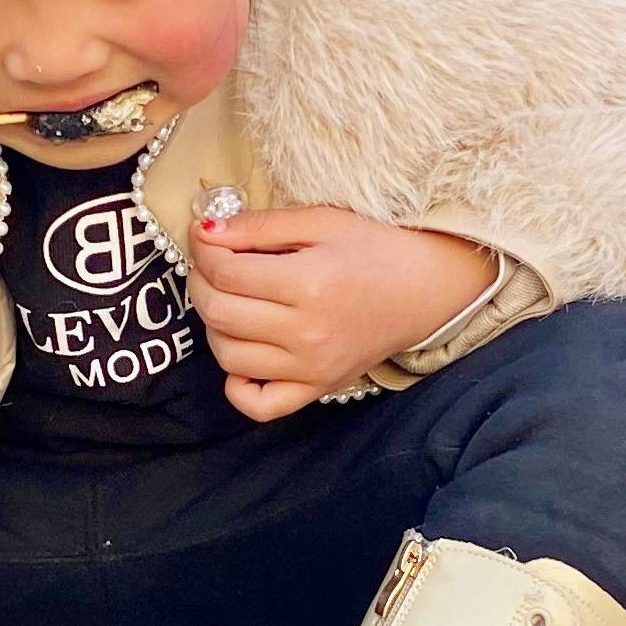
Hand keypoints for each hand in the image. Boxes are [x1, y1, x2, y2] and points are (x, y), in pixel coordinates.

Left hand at [187, 206, 495, 422]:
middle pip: (219, 313)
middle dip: (200, 283)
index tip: (206, 238)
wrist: (425, 289)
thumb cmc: (375, 249)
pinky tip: (243, 354)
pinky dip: (237, 385)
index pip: (226, 273)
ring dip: (213, 326)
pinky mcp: (318, 388)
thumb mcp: (321, 221)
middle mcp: (307, 332)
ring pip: (228, 356)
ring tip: (229, 301)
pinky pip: (259, 405)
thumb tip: (206, 232)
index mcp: (309, 283)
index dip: (204, 251)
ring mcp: (311, 368)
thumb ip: (261, 225)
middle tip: (211, 266)